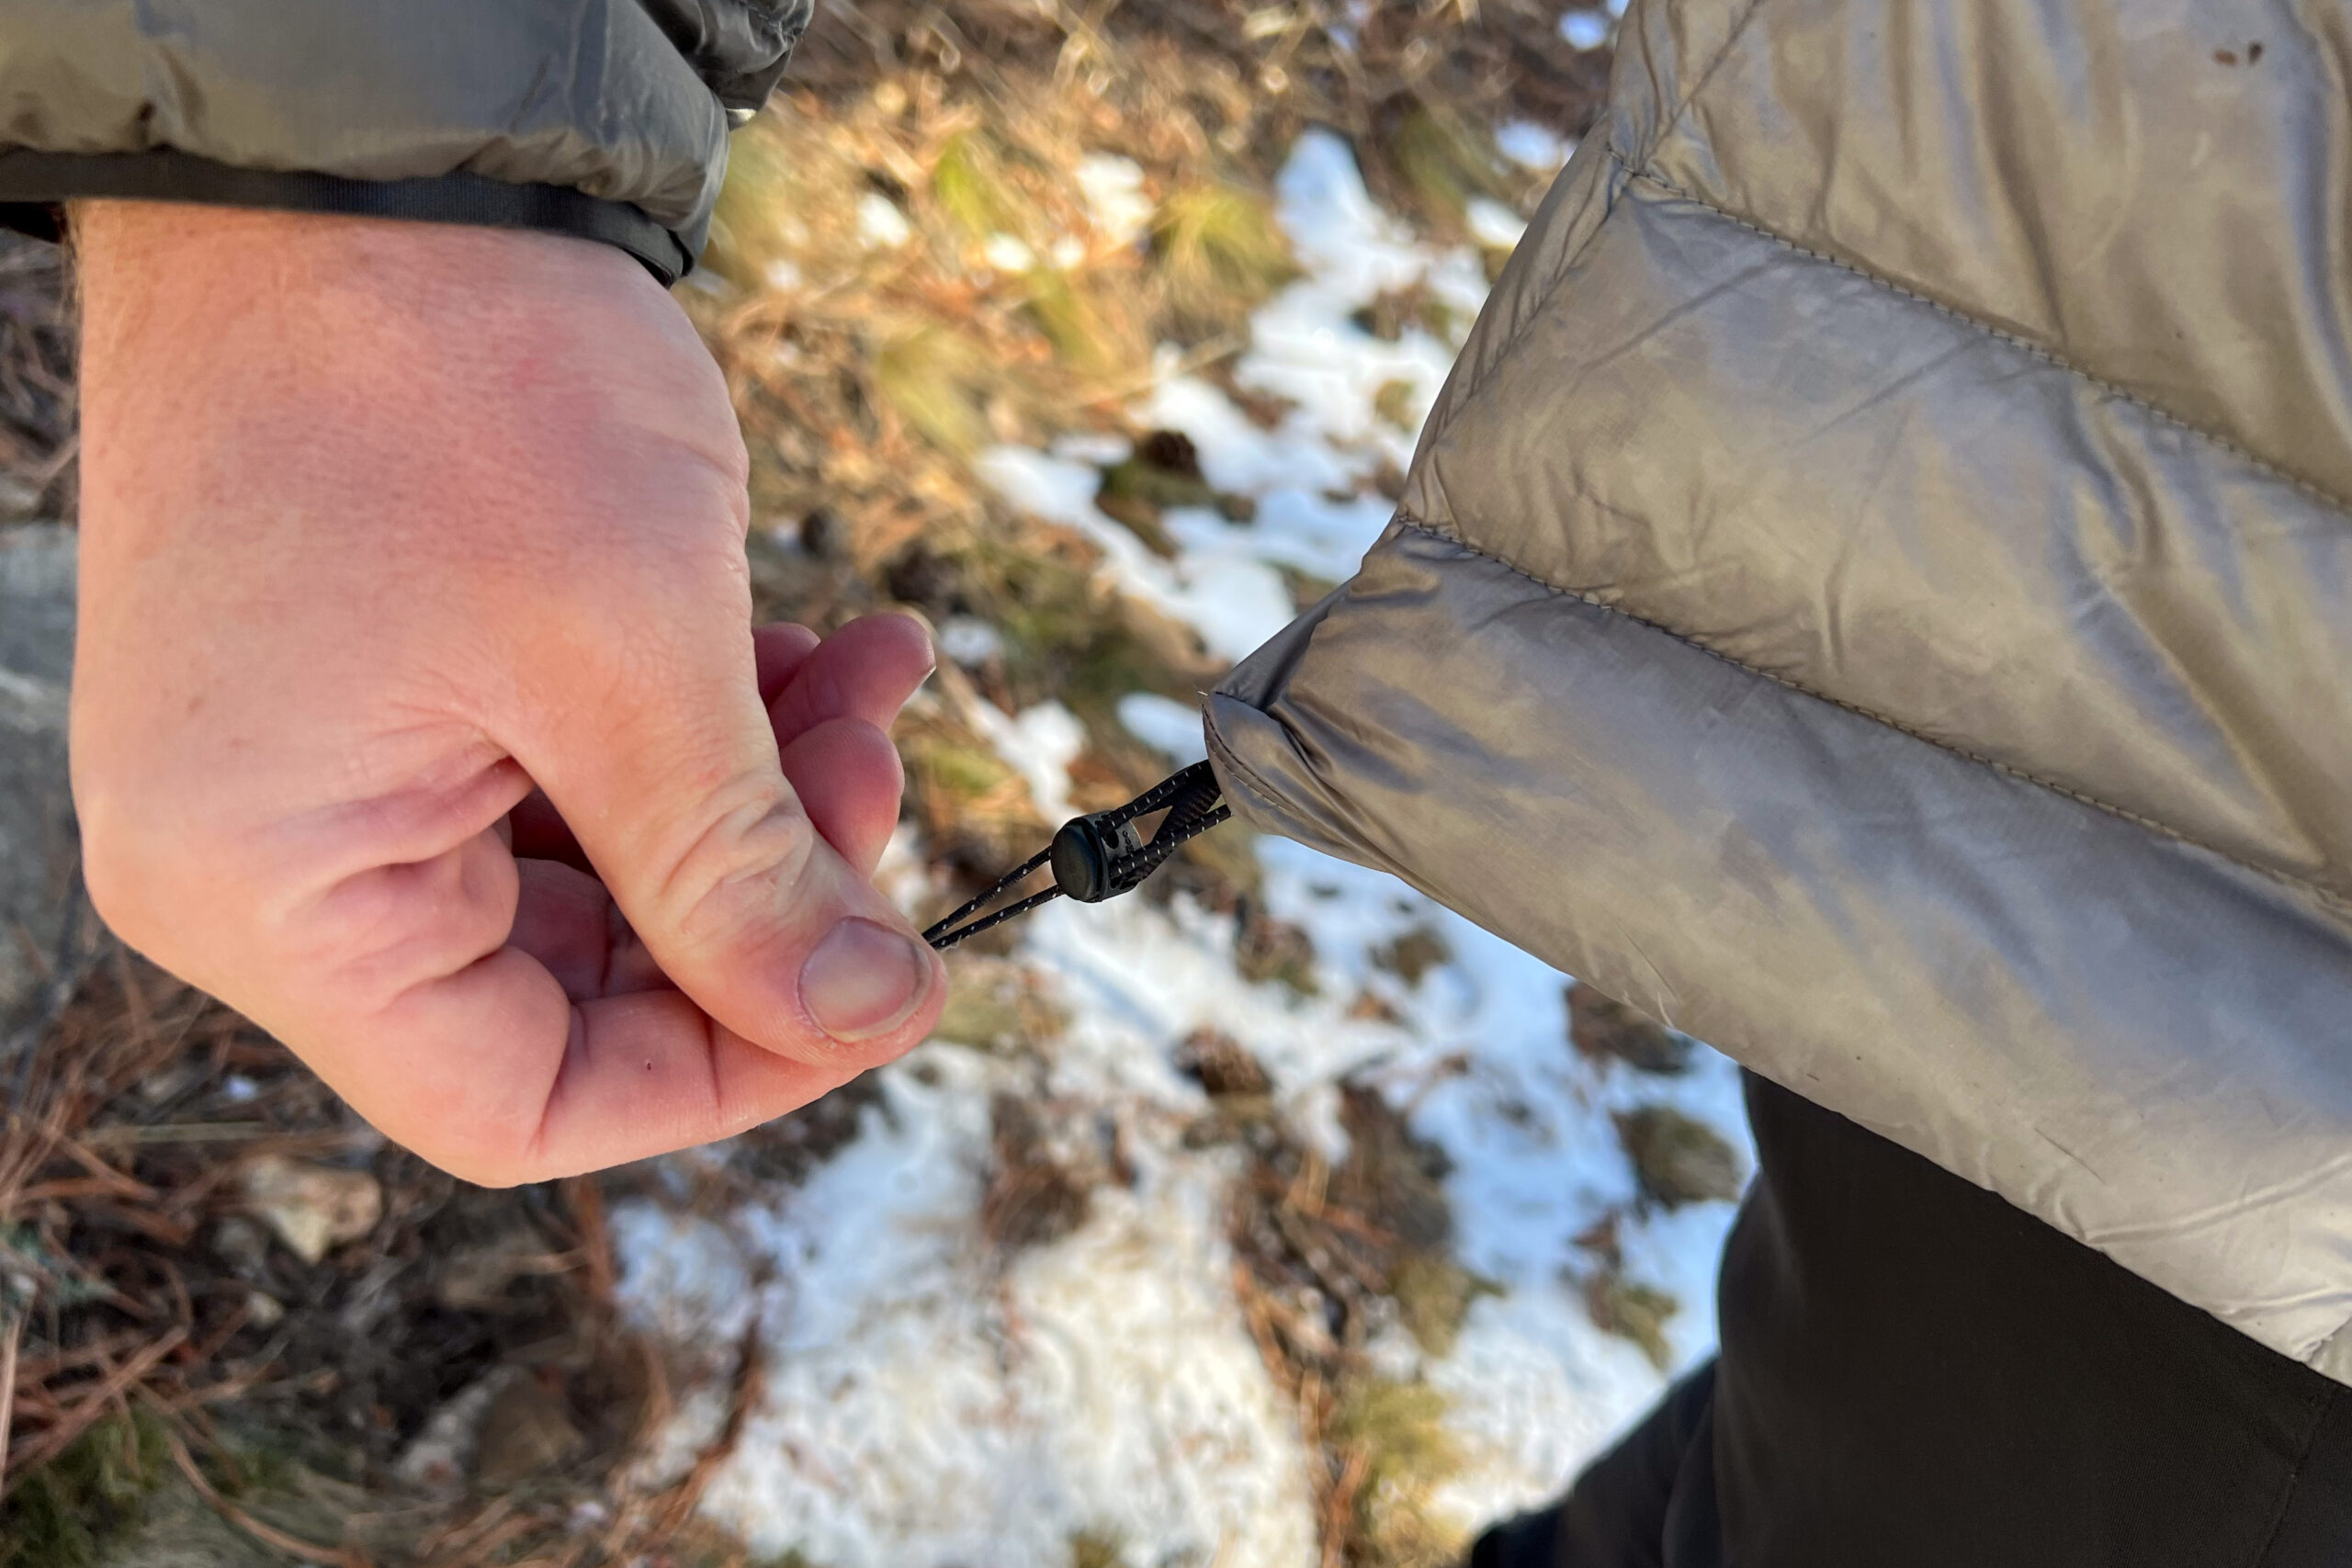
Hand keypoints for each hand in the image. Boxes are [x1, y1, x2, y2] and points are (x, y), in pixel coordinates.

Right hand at [70, 204, 945, 1182]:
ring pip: (599, 869)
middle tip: (888, 771)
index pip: (517, 1105)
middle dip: (767, 889)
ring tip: (871, 679)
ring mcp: (323, 767)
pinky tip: (815, 647)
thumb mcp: (634, 657)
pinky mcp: (388, 686)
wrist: (371, 155)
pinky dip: (705, 726)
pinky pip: (571, 772)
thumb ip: (745, 877)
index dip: (726, 1073)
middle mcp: (268, 857)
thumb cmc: (453, 375)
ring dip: (759, 791)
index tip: (879, 988)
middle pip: (573, 986)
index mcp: (271, 891)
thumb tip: (867, 1021)